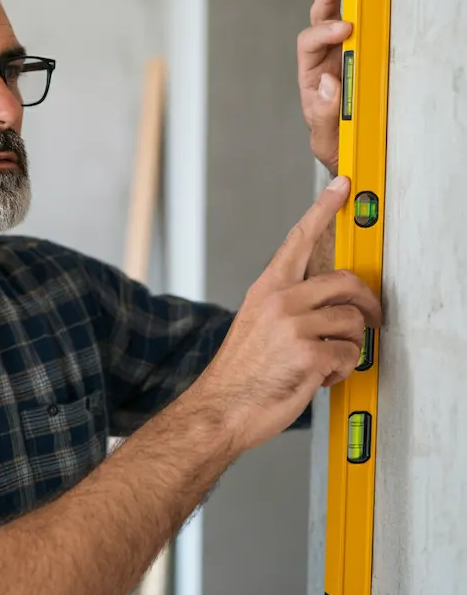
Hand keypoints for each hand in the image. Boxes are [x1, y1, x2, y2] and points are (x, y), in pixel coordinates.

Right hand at [196, 175, 382, 453]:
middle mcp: (279, 300)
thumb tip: (332, 302)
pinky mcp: (308, 353)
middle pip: (346, 281)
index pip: (299, 239)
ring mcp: (293, 325)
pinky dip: (341, 371)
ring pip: (353, 322)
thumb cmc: (241, 371)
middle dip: (367, 303)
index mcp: (267, 289)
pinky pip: (350, 354)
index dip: (323, 210)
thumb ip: (290, 304)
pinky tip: (316, 377)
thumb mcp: (257, 323)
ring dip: (348, 346)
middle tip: (371, 317)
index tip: (342, 188)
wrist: (223, 406)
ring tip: (323, 361)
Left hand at [297, 0, 351, 175]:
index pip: (309, 44)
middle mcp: (325, 59)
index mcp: (311, 76)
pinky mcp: (363, 53)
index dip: (323, 33)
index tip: (344, 29)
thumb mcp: (326, 137)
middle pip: (320, 19)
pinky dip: (361, 1)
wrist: (352, 152)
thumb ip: (324, 114)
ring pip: (337, 14)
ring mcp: (344, 54)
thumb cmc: (336, 142)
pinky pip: (362, 23)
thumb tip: (329, 82)